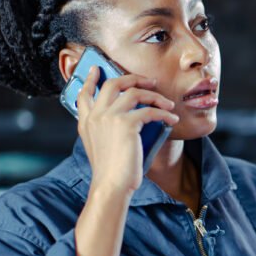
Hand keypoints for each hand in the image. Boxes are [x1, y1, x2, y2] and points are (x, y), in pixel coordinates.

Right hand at [76, 65, 178, 196]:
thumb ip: (104, 130)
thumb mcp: (99, 147)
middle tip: (148, 81)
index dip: (90, 79)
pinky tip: (172, 118)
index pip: (84, 94)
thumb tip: (128, 119)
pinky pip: (150, 110)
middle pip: (113, 84)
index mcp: (86, 122)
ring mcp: (110, 117)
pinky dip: (164, 113)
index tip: (96, 69)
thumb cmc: (110, 172)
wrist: (111, 185)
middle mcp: (95, 115)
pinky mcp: (127, 124)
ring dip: (155, 96)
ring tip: (167, 103)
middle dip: (132, 78)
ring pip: (134, 92)